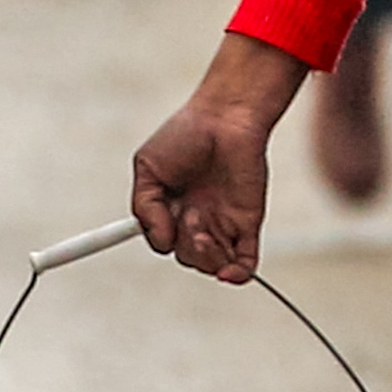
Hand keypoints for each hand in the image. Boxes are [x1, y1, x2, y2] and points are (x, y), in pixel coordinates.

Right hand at [128, 33, 307, 282]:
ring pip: (212, 264)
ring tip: (202, 225)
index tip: (158, 235)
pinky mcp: (248, 223)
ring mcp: (223, 222)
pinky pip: (245, 263)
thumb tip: (161, 242)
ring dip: (205, 256)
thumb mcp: (147, 166)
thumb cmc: (186, 133)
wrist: (227, 116)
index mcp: (171, 207)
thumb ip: (144, 207)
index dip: (159, 242)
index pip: (163, 241)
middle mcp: (197, 218)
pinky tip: (228, 271)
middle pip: (187, 257)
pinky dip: (238, 274)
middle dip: (184, 247)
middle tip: (188, 218)